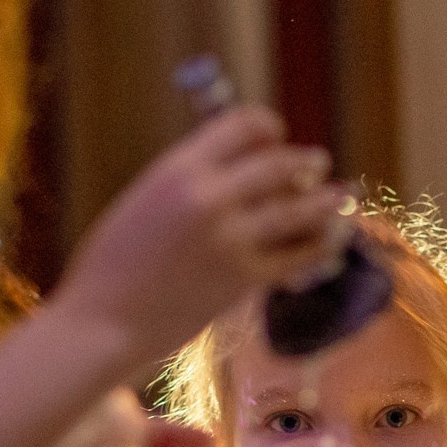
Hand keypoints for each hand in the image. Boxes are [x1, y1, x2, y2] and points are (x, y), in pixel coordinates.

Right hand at [52, 106, 352, 371]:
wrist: (104, 320)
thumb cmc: (115, 263)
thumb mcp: (146, 200)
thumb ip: (189, 183)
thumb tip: (236, 171)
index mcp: (179, 167)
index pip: (242, 126)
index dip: (267, 127)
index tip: (276, 134)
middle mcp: (210, 196)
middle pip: (278, 165)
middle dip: (303, 163)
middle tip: (318, 164)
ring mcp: (231, 239)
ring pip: (299, 209)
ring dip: (326, 202)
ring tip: (342, 197)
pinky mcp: (245, 278)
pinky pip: (298, 256)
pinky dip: (320, 246)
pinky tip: (332, 242)